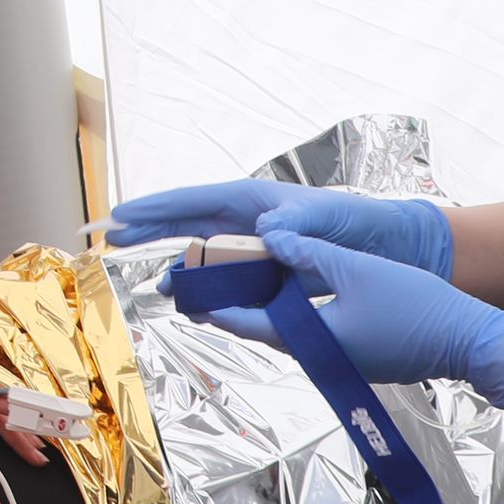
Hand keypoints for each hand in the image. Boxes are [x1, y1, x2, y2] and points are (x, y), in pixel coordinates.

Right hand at [106, 178, 451, 277]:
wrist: (395, 247)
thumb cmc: (364, 222)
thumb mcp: (334, 215)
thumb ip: (300, 221)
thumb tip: (264, 231)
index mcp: (255, 200)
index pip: (193, 201)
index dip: (154, 210)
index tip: (119, 217)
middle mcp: (248, 221)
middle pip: (186, 225)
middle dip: (148, 232)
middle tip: (107, 240)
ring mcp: (256, 246)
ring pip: (204, 255)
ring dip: (178, 269)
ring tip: (156, 287)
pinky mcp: (268, 270)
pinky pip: (228, 279)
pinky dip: (208, 289)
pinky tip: (194, 302)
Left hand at [192, 228, 503, 421]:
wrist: (466, 341)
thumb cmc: (414, 306)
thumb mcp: (354, 267)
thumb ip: (308, 251)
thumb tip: (268, 234)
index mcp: (308, 338)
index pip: (244, 321)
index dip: (213, 303)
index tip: (186, 288)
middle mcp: (316, 355)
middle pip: (261, 327)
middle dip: (232, 302)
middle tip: (205, 278)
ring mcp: (336, 359)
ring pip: (286, 329)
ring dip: (262, 305)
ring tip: (239, 277)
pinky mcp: (354, 355)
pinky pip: (312, 332)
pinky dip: (292, 310)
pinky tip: (288, 288)